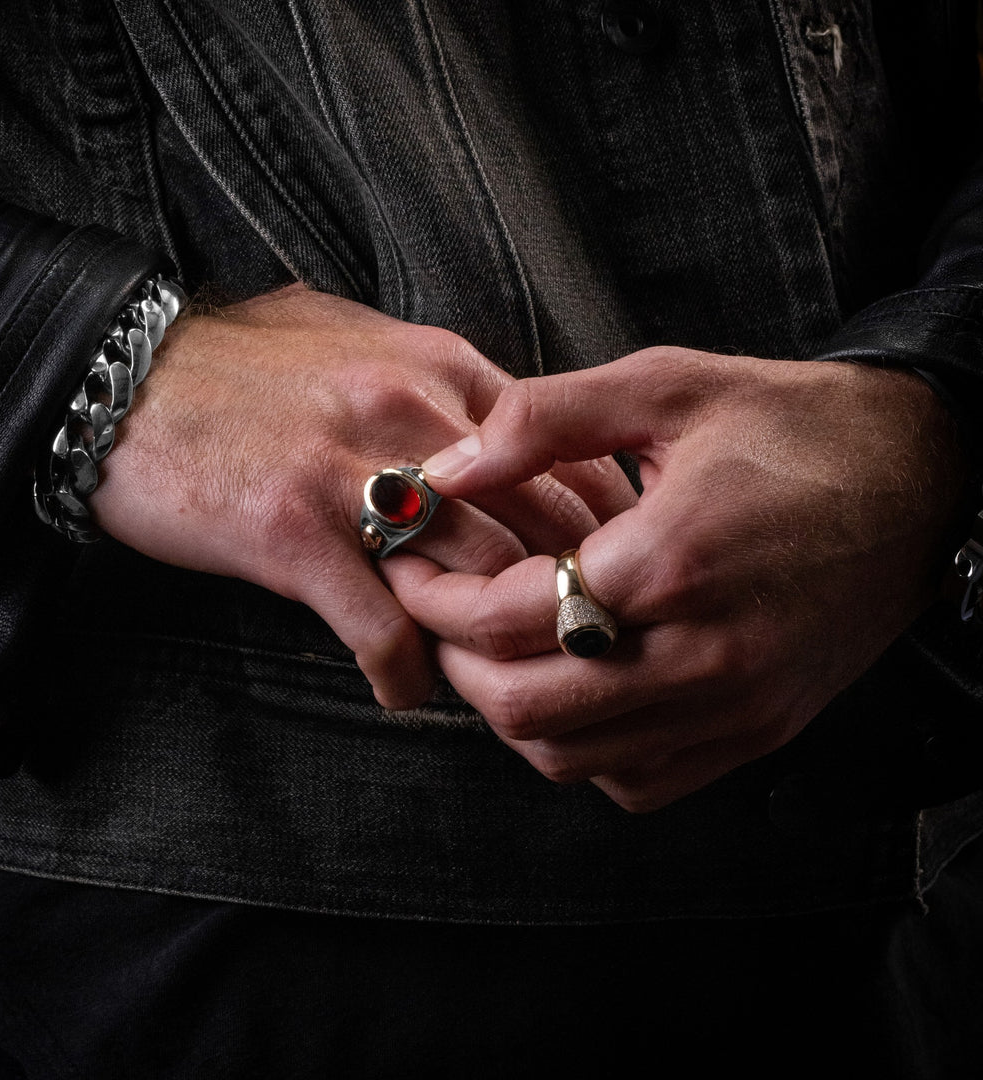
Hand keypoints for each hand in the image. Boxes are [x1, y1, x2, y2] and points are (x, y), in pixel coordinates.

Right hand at [88, 284, 633, 708]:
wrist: (119, 376)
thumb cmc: (241, 366)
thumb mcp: (356, 340)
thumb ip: (432, 378)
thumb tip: (493, 423)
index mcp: (441, 369)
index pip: (569, 456)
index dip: (604, 527)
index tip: (606, 576)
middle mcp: (414, 415)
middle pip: (542, 526)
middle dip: (568, 597)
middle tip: (570, 646)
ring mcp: (356, 475)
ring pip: (478, 583)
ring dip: (494, 645)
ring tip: (493, 675)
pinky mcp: (296, 533)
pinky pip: (384, 631)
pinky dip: (406, 676)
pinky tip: (404, 692)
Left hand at [385, 347, 966, 808]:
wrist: (918, 478)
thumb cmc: (791, 426)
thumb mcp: (665, 385)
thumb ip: (544, 420)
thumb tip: (449, 468)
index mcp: (671, 559)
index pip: (506, 619)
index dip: (434, 599)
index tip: (407, 569)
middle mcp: (704, 654)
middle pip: (526, 707)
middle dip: (456, 664)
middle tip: (434, 614)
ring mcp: (735, 706)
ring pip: (572, 759)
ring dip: (509, 710)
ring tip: (491, 647)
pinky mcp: (757, 731)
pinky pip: (636, 781)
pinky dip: (579, 748)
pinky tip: (570, 687)